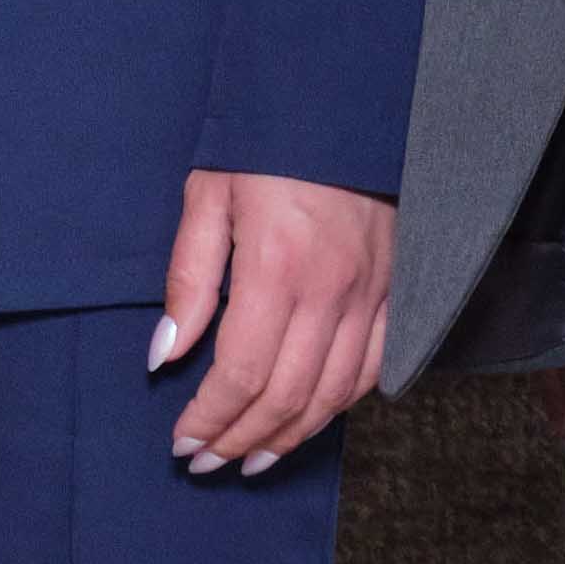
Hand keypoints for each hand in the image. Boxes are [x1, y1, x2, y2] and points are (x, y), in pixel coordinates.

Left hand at [154, 171, 393, 471]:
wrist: (343, 101)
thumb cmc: (266, 142)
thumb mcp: (208, 194)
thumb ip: (188, 280)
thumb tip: (164, 355)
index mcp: (279, 268)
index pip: (242, 373)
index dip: (210, 418)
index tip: (182, 441)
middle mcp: (334, 291)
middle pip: (288, 397)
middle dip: (242, 440)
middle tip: (206, 462)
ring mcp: (375, 294)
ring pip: (335, 394)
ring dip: (291, 437)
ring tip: (252, 460)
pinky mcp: (400, 289)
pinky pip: (377, 367)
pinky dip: (342, 404)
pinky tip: (313, 419)